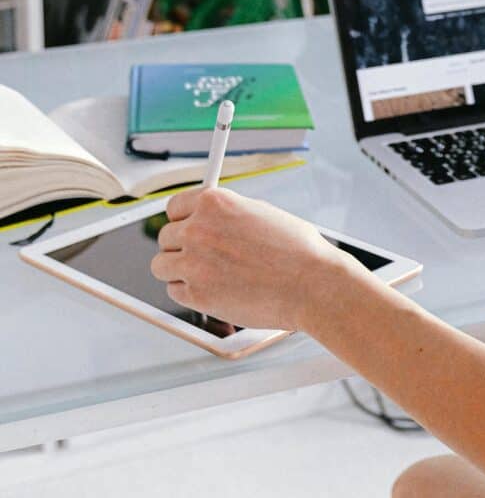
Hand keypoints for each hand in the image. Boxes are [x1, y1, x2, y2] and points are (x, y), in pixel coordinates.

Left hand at [150, 185, 362, 330]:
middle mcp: (199, 229)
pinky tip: (212, 289)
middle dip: (181, 246)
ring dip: (178, 269)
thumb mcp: (259, 211)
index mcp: (215, 202)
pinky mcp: (197, 295)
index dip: (183, 219)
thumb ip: (227, 213)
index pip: (174, 207)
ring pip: (161, 265)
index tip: (188, 227)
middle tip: (202, 255)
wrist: (310, 283)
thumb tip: (210, 217)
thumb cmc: (295, 249)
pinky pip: (174, 291)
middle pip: (165, 237)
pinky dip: (189, 292)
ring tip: (204, 273)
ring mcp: (194, 263)